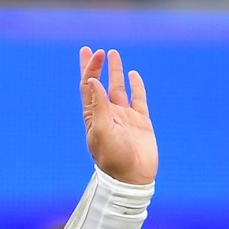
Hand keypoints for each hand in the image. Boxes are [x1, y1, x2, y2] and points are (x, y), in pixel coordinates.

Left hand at [80, 47, 156, 185]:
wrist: (132, 177)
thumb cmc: (113, 157)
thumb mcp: (102, 131)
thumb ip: (98, 106)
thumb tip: (92, 81)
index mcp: (94, 116)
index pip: (88, 87)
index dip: (89, 69)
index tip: (93, 53)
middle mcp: (107, 114)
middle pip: (99, 85)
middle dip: (96, 67)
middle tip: (94, 51)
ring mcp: (124, 117)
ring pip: (119, 89)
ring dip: (116, 72)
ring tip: (113, 54)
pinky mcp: (141, 122)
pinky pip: (138, 99)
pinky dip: (136, 86)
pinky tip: (134, 75)